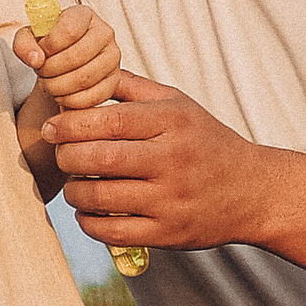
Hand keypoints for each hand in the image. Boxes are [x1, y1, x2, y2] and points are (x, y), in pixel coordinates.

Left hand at [11, 1, 120, 111]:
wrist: (62, 60)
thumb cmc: (49, 45)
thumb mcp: (29, 38)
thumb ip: (24, 43)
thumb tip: (35, 58)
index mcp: (84, 15)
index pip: (69, 30)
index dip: (49, 46)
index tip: (40, 52)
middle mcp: (104, 33)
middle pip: (76, 57)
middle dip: (50, 70)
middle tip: (41, 72)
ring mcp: (112, 58)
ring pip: (83, 79)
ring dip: (58, 86)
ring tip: (48, 83)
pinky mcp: (113, 81)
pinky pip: (92, 97)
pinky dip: (70, 100)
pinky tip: (60, 94)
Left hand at [53, 72, 271, 256]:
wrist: (253, 191)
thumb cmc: (207, 142)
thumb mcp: (178, 104)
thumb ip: (132, 87)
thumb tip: (86, 72)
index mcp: (173, 123)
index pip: (111, 121)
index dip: (72, 124)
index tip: (52, 126)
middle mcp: (173, 161)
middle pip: (101, 159)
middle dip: (67, 156)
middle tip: (59, 154)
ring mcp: (171, 201)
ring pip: (102, 198)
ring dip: (74, 191)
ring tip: (73, 183)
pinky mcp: (168, 234)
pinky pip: (113, 232)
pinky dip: (89, 222)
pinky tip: (87, 211)